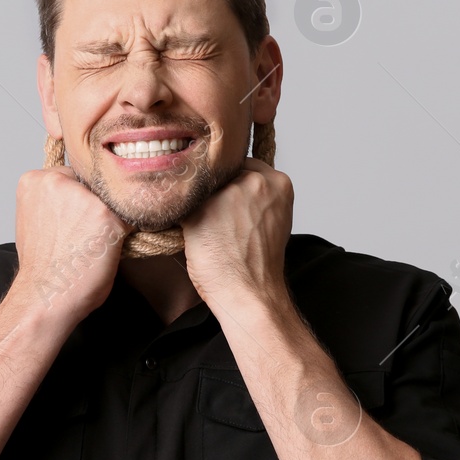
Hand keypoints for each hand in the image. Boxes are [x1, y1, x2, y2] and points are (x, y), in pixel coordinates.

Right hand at [9, 166, 129, 323]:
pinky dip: (124, 233)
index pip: (73, 176)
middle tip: (87, 236)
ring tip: (94, 245)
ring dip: (111, 218)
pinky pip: (128, 217)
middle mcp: (57, 179)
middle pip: (94, 183)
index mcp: (35, 179)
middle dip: (96, 205)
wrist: (46, 296)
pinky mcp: (106, 214)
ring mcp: (83, 195)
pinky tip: (107, 250)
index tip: (78, 221)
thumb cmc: (43, 267)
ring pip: (112, 199)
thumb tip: (83, 196)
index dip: (80, 200)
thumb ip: (56, 200)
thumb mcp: (37, 219)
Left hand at [180, 157, 293, 311]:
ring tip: (203, 227)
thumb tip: (231, 184)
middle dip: (215, 190)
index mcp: (278, 182)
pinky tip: (188, 232)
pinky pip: (181, 204)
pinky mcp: (201, 209)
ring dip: (197, 203)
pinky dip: (181, 217)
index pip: (244, 165)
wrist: (251, 294)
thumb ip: (257, 196)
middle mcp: (254, 181)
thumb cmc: (259, 264)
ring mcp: (228, 193)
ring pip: (201, 186)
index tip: (226, 198)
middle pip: (221, 172)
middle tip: (215, 216)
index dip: (232, 182)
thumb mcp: (271, 218)